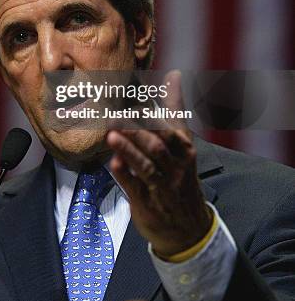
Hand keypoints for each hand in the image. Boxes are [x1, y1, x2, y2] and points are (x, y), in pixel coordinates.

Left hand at [106, 70, 211, 257]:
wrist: (188, 227)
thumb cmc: (181, 174)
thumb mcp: (183, 143)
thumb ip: (175, 109)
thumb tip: (174, 74)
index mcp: (185, 150)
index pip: (170, 128)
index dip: (153, 112)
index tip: (138, 95)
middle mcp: (176, 168)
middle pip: (157, 145)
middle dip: (137, 130)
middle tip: (115, 115)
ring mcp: (162, 187)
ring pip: (146, 166)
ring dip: (128, 150)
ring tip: (111, 135)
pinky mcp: (147, 204)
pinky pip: (134, 188)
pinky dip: (124, 175)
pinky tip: (113, 163)